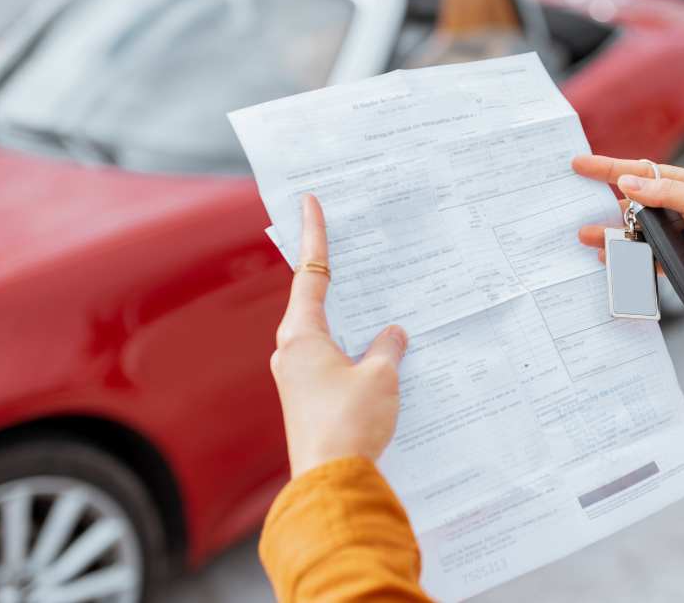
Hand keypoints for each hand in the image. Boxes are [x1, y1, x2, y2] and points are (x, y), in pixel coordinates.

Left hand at [270, 195, 407, 476]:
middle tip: (348, 246)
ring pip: (325, 335)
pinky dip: (352, 350)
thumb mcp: (380, 377)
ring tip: (374, 302)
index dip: (314, 236)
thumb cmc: (350, 423)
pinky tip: (376, 355)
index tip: (310, 202)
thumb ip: (387, 348)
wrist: (331, 481)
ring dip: (348, 319)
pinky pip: (332, 362)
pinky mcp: (309, 402)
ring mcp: (298, 379)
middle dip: (333, 276)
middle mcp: (292, 353)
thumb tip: (392, 335)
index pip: (311, 274)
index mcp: (302, 335)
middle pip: (313, 302)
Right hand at [573, 155, 683, 376]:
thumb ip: (670, 195)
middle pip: (639, 203)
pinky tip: (612, 258)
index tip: (582, 164)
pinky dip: (630, 259)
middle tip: (575, 200)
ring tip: (587, 235)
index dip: (613, 168)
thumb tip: (630, 182)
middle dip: (607, 202)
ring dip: (614, 234)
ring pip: (641, 233)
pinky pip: (650, 260)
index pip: (649, 173)